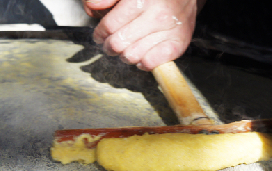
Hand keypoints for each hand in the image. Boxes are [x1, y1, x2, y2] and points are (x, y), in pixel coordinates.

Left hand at [83, 0, 204, 70]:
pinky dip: (142, 62)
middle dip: (110, 46)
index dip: (100, 33)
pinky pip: (150, 63)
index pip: (109, 26)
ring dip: (125, 55)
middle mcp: (157, 14)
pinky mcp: (178, 44)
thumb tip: (92, 6)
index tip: (100, 35)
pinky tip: (143, 53)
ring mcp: (169, 30)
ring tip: (129, 46)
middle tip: (112, 43)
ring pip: (131, 56)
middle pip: (118, 44)